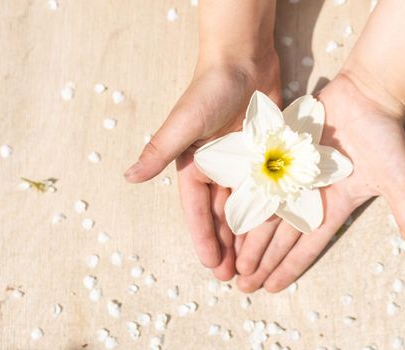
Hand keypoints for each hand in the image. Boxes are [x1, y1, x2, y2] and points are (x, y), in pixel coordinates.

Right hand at [124, 53, 280, 279]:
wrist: (244, 60)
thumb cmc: (209, 90)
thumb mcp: (182, 124)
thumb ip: (159, 151)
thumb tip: (128, 178)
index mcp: (194, 166)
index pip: (196, 211)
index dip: (203, 238)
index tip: (211, 266)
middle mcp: (217, 169)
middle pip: (222, 216)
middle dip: (226, 245)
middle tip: (235, 277)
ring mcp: (242, 164)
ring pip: (246, 208)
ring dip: (248, 235)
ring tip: (255, 262)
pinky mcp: (264, 156)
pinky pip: (267, 189)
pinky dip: (270, 210)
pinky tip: (276, 232)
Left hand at [236, 72, 404, 292]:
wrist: (368, 96)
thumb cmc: (386, 139)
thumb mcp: (400, 182)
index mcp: (334, 207)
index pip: (307, 245)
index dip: (289, 267)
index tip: (271, 288)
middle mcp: (310, 196)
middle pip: (281, 236)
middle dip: (263, 260)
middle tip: (243, 283)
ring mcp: (295, 175)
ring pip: (266, 213)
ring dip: (250, 238)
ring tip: (232, 261)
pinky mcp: (282, 154)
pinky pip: (258, 180)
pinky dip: (244, 199)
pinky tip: (226, 218)